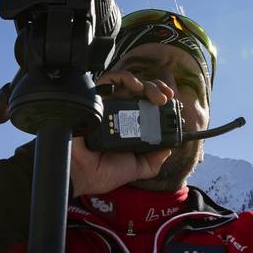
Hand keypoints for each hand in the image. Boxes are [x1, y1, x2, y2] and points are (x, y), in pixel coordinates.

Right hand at [69, 70, 173, 195]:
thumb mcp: (136, 169)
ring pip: (128, 83)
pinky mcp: (95, 99)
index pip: (148, 106)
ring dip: (146, 84)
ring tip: (154, 95)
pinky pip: (108, 80)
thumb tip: (168, 150)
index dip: (161, 101)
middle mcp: (119, 113)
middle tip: (164, 99)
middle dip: (157, 90)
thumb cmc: (102, 172)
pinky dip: (123, 78)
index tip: (171, 103)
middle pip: (141, 91)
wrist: (81, 174)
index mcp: (129, 126)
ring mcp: (107, 104)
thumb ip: (152, 162)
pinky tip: (135, 86)